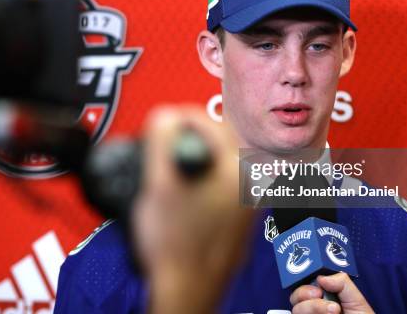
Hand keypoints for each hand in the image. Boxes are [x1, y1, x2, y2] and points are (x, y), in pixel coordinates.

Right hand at [133, 106, 254, 313]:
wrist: (188, 290)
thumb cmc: (176, 246)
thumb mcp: (159, 183)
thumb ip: (163, 140)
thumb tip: (166, 115)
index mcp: (235, 171)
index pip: (209, 122)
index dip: (179, 118)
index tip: (160, 123)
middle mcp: (247, 185)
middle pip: (218, 140)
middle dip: (189, 135)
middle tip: (164, 141)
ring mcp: (244, 204)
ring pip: (218, 162)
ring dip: (196, 157)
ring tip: (170, 168)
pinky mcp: (237, 219)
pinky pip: (219, 184)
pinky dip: (202, 179)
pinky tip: (183, 195)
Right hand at [290, 273, 373, 313]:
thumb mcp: (356, 300)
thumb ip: (342, 283)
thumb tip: (321, 277)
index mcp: (324, 296)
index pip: (306, 283)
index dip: (307, 279)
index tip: (319, 282)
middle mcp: (315, 307)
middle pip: (296, 295)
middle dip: (304, 292)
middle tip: (319, 294)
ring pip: (297, 308)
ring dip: (313, 307)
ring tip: (334, 311)